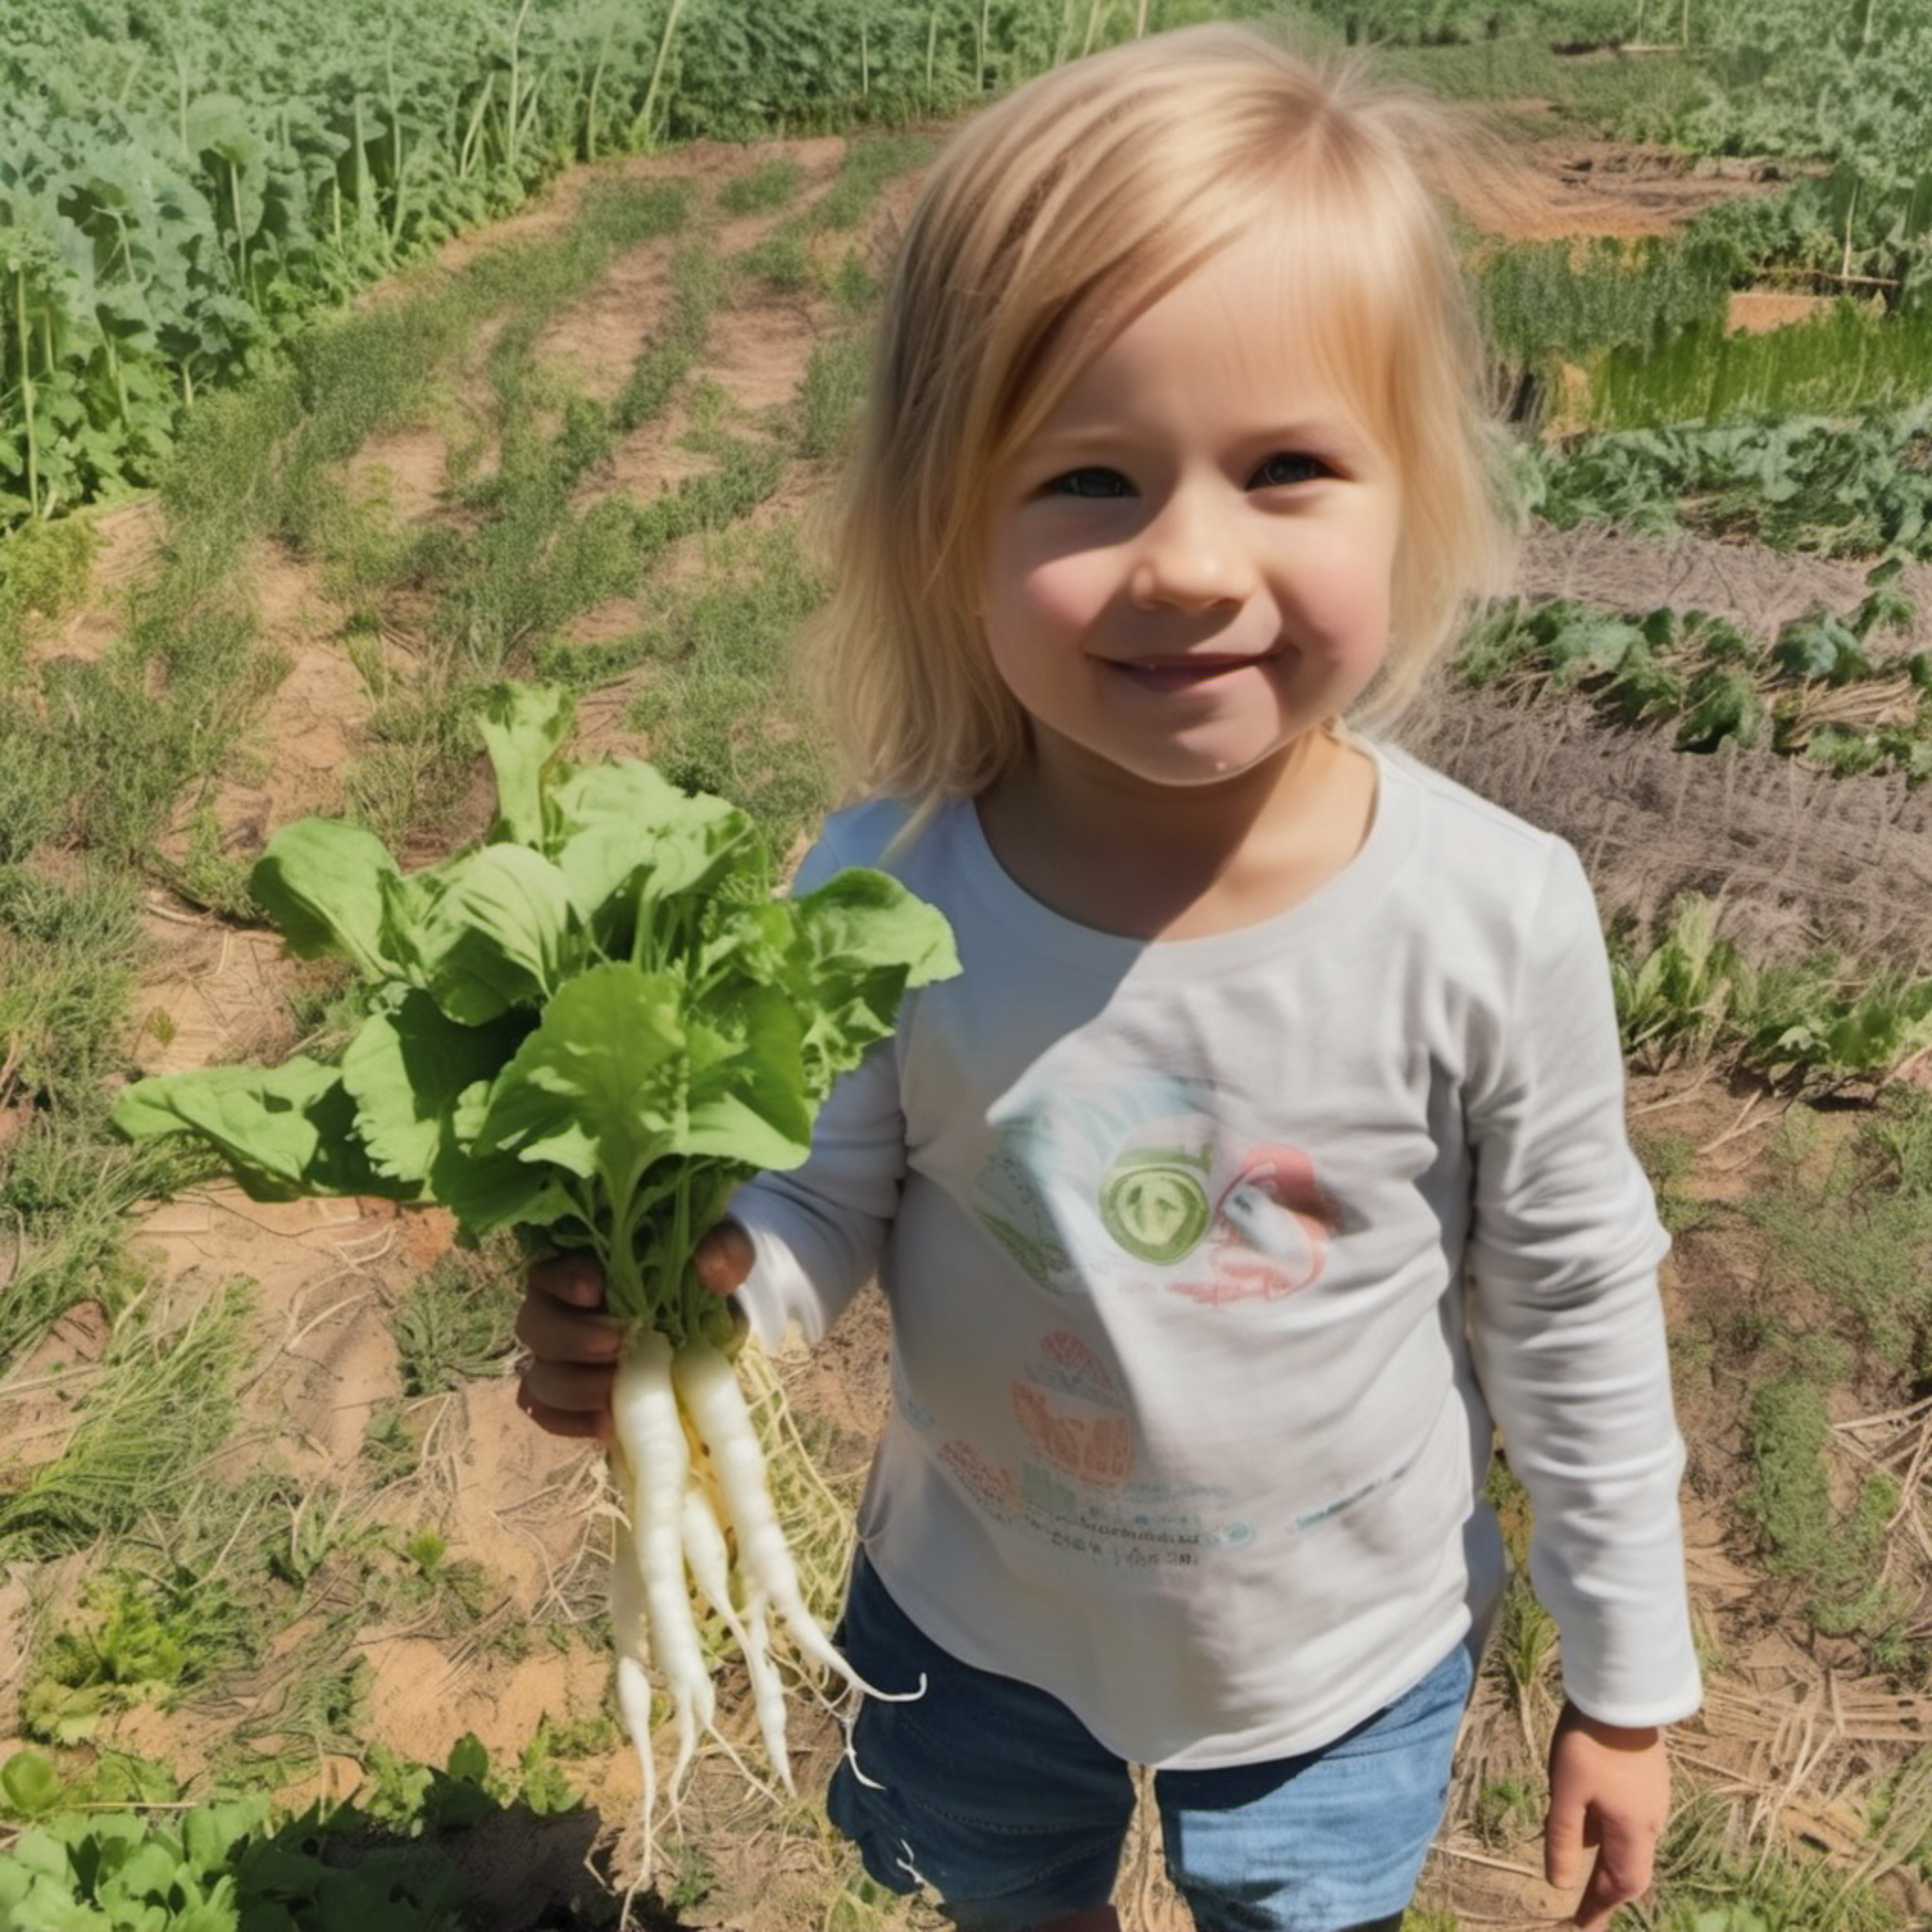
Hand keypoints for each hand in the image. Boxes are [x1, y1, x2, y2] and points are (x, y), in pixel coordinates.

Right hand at [512, 1224, 754, 1440]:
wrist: (713, 1315)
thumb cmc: (703, 1271)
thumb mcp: (720, 1248)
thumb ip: (722, 1247)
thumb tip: (715, 1270)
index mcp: (585, 1265)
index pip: (546, 1269)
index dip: (561, 1280)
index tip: (595, 1290)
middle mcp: (562, 1310)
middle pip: (533, 1326)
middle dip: (571, 1339)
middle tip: (617, 1346)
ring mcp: (565, 1358)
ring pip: (538, 1376)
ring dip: (573, 1388)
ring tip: (614, 1393)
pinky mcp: (576, 1396)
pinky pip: (548, 1413)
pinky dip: (570, 1423)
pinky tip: (606, 1425)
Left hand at [1544, 1700, 1668, 1931]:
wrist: (1622, 1694)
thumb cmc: (1589, 1745)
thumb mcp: (1566, 1794)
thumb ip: (1564, 1840)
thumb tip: (1559, 1885)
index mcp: (1633, 1833)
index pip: (1619, 1887)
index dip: (1599, 1910)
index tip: (1582, 1930)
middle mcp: (1650, 1823)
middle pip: (1630, 1870)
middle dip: (1606, 1891)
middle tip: (1585, 1907)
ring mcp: (1652, 1799)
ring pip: (1629, 1843)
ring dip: (1608, 1860)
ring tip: (1582, 1867)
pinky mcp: (1647, 1778)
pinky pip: (1628, 1820)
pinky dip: (1610, 1833)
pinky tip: (1590, 1820)